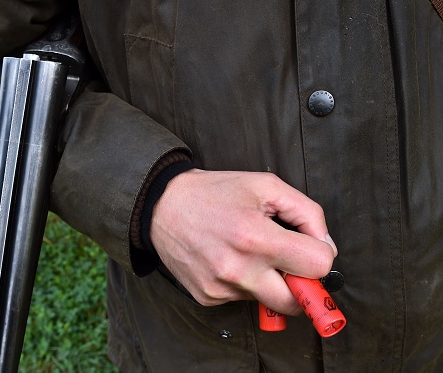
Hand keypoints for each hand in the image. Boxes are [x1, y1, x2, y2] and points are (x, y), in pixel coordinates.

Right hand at [150, 169, 337, 315]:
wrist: (163, 206)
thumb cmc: (214, 193)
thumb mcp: (266, 186)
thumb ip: (307, 213)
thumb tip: (325, 246)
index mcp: (256, 238)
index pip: (317, 266)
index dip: (321, 256)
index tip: (309, 249)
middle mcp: (238, 270)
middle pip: (297, 302)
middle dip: (301, 284)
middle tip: (289, 263)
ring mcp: (221, 288)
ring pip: (268, 301)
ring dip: (269, 281)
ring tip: (249, 252)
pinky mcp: (207, 298)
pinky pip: (241, 299)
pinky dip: (244, 283)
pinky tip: (228, 260)